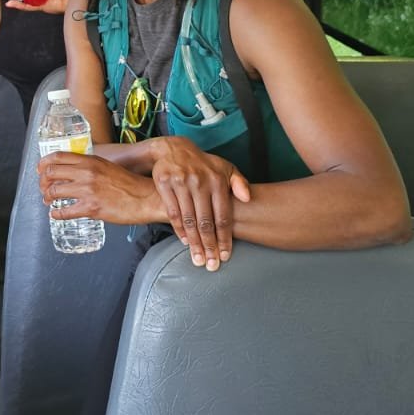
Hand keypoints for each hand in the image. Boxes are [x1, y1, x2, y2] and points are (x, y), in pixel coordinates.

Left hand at [37, 151, 165, 224]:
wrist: (145, 198)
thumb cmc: (129, 184)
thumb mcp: (107, 167)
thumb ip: (90, 167)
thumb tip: (74, 171)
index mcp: (91, 161)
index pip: (58, 156)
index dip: (43, 163)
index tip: (40, 170)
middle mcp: (86, 173)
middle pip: (51, 172)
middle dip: (42, 181)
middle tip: (43, 187)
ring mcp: (88, 190)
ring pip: (54, 191)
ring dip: (47, 197)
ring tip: (49, 200)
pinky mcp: (91, 208)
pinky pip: (64, 211)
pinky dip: (56, 213)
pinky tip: (55, 214)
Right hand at [149, 137, 251, 270]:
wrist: (174, 149)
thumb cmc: (204, 165)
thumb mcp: (225, 168)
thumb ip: (239, 183)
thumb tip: (248, 199)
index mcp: (217, 181)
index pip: (223, 216)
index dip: (224, 238)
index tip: (225, 255)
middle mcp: (200, 182)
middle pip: (206, 222)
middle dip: (210, 246)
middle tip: (211, 265)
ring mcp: (181, 183)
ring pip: (189, 220)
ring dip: (194, 243)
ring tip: (198, 259)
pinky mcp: (165, 184)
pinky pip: (173, 212)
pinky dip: (179, 229)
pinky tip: (185, 242)